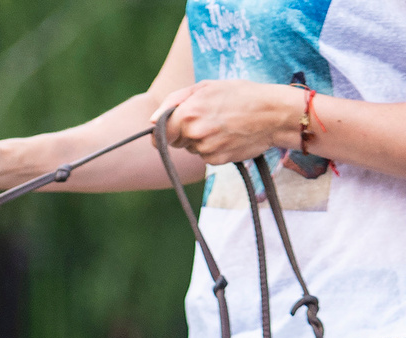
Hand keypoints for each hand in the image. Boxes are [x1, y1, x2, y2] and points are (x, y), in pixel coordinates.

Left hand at [159, 79, 305, 164]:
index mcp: (188, 113)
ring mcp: (206, 149)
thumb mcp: (207, 87)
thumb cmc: (242, 95)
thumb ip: (175, 100)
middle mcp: (194, 134)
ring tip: (223, 124)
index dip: (165, 130)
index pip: (160, 133)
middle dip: (184, 133)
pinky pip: (206, 156)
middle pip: (175, 142)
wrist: (276, 113)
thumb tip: (152, 120)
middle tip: (208, 119)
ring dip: (200, 140)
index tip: (175, 126)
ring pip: (191, 149)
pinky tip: (229, 135)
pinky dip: (213, 148)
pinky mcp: (217, 160)